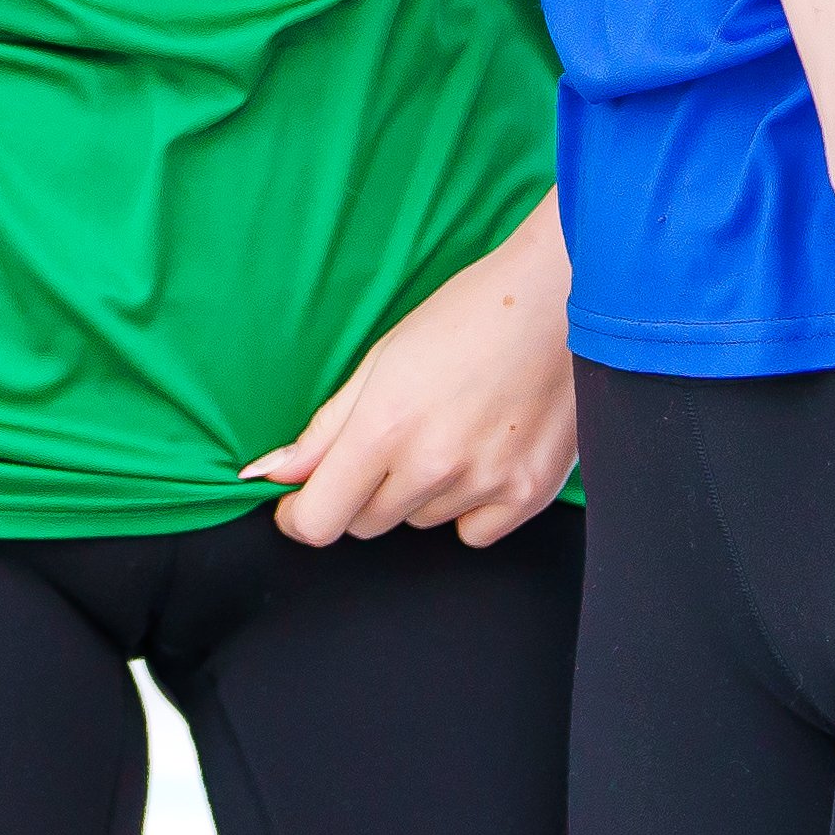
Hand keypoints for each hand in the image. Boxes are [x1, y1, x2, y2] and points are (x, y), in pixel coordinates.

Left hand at [244, 200, 580, 548]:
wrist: (562, 301)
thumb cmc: (468, 316)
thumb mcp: (381, 360)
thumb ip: (325, 429)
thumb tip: (271, 473)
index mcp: (385, 428)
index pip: (320, 520)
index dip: (300, 516)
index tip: (301, 502)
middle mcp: (433, 466)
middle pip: (367, 523)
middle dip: (362, 492)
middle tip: (390, 440)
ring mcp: (485, 485)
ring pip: (421, 522)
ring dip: (419, 492)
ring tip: (448, 430)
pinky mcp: (529, 495)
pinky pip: (474, 533)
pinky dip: (469, 507)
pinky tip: (483, 455)